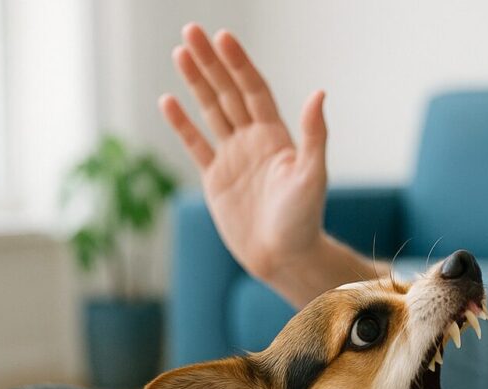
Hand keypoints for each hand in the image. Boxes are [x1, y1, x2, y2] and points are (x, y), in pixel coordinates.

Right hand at [161, 25, 328, 287]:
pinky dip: (182, 123)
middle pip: (228, 92)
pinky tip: (168, 100)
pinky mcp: (216, 178)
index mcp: (277, 136)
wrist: (284, 258)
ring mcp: (233, 157)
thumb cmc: (304, 220)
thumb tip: (319, 94)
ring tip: (180, 51)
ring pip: (211, 111)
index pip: (254, 89)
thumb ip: (315, 135)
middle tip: (190, 30)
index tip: (223, 37)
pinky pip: (195, 144)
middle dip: (211, 62)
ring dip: (196, 82)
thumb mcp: (313, 176)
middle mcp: (254, 141)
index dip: (238, 64)